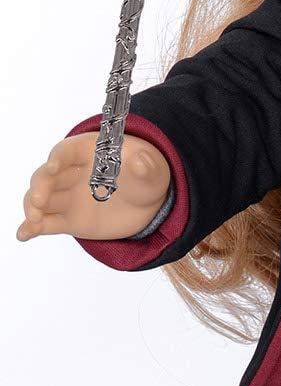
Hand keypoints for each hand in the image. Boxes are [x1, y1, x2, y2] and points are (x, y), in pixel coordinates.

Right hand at [16, 132, 171, 242]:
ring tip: (34, 218)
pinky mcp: (69, 219)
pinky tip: (23, 234)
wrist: (147, 201)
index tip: (54, 165)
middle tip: (39, 199)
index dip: (58, 157)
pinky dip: (32, 227)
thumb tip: (141, 163)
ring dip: (32, 207)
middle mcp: (71, 173)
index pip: (66, 151)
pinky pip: (47, 222)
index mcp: (88, 153)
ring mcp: (68, 197)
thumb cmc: (146, 175)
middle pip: (47, 176)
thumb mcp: (152, 170)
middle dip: (40, 185)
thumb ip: (146, 168)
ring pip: (42, 199)